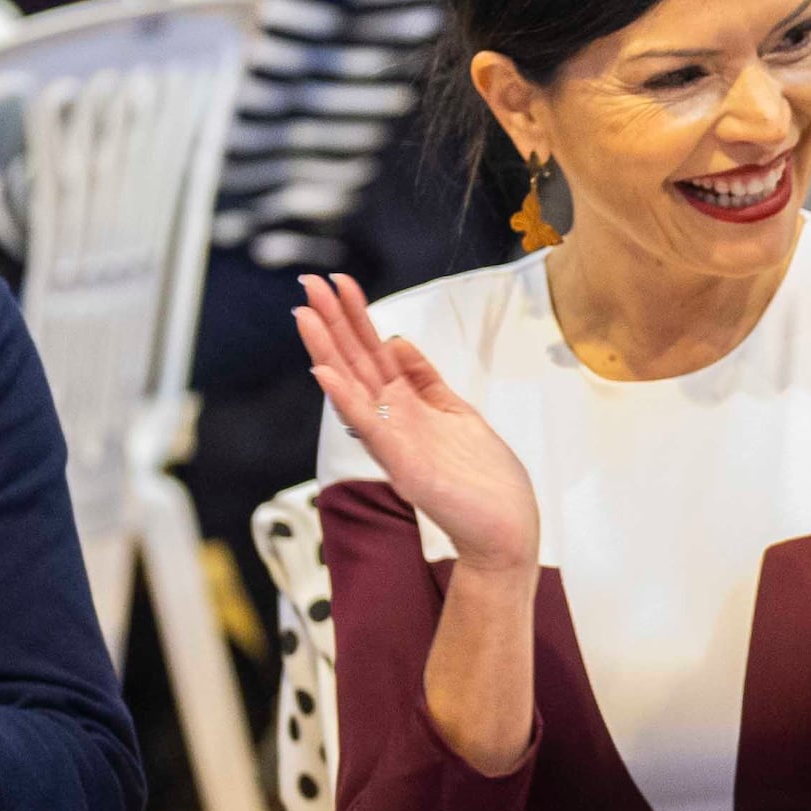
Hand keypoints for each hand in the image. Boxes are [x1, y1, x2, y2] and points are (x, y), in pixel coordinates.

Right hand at [296, 271, 538, 573]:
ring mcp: (394, 443)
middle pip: (356, 362)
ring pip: (353, 387)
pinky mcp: (403, 466)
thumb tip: (398, 340)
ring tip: (304, 316)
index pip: (372, 352)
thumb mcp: (455, 413)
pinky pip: (370, 426)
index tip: (339, 282)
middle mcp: (392, 421)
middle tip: (307, 282)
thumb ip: (425, 380)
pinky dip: (346, 399)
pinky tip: (326, 373)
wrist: (505, 529)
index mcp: (405, 406)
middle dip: (333, 321)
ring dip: (327, 350)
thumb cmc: (484, 480)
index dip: (356, 316)